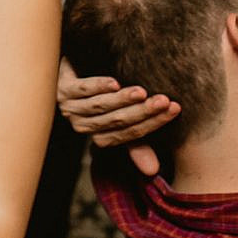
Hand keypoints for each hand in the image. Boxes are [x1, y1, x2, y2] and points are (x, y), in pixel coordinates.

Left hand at [58, 57, 175, 177]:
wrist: (73, 66)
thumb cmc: (102, 93)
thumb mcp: (120, 116)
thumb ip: (136, 140)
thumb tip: (153, 172)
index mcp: (98, 136)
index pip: (130, 134)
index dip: (153, 123)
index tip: (174, 108)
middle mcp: (83, 126)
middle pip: (116, 121)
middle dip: (142, 112)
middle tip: (164, 101)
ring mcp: (70, 107)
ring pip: (100, 107)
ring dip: (122, 101)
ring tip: (141, 92)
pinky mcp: (62, 88)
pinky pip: (81, 90)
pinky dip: (98, 87)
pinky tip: (114, 83)